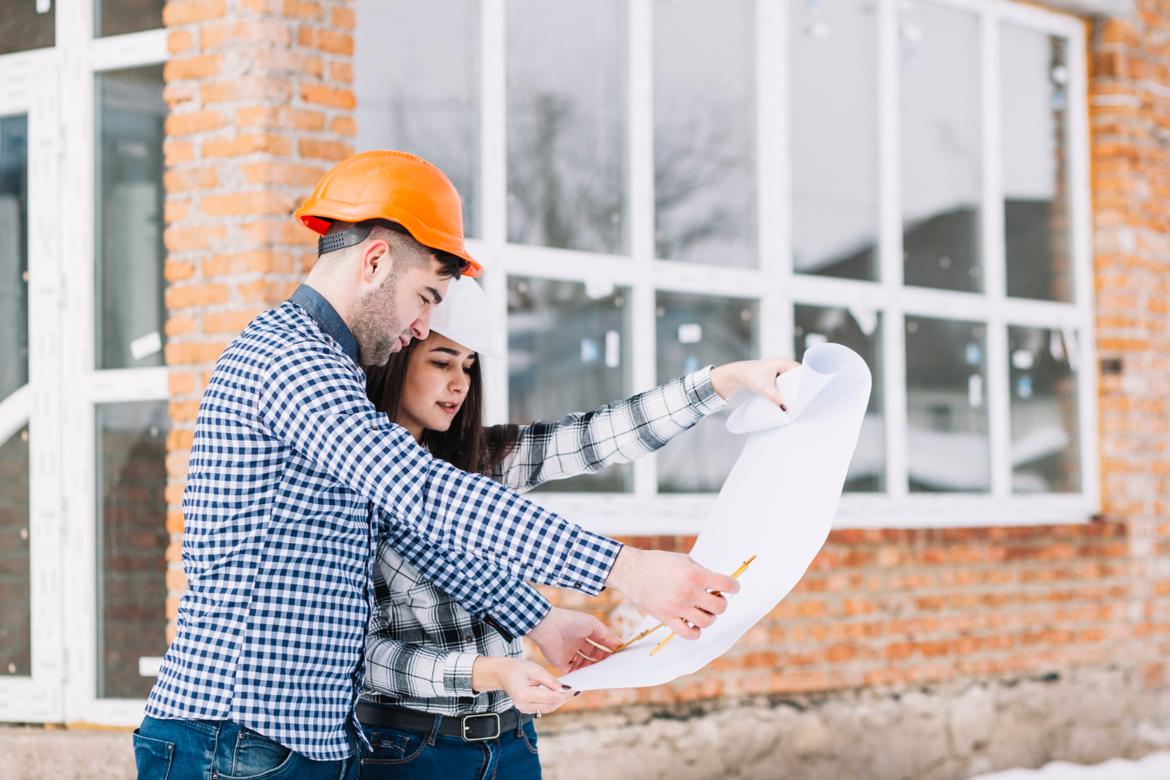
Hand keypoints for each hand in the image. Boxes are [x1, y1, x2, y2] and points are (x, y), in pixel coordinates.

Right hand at [471, 656, 574, 715]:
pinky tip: (560, 695)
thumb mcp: (534, 669)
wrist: (501, 673)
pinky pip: (544, 708)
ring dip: (560, 701)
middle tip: (576, 690)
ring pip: (548, 708)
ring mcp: (524, 709)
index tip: (575, 687)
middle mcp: (523, 705)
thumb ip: (549, 680)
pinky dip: (553, 702)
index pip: (550, 697)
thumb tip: (564, 688)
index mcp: (524, 695)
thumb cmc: (516, 668)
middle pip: (550, 705)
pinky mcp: (526, 710)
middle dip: (564, 698)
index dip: (564, 694)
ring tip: (570, 692)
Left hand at [527, 607, 618, 673]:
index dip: (610, 650)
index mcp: (585, 633)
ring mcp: (570, 654)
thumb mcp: (593, 625)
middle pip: (594, 656)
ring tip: (606, 673)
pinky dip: (583, 676)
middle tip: (615, 667)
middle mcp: (578, 644)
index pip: (601, 644)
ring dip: (595, 669)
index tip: (620, 657)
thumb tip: (620, 644)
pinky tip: (593, 678)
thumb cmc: (571, 621)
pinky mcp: (562, 664)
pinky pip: (575, 673)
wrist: (548, 627)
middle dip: (604, 661)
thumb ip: (607, 635)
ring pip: (586, 665)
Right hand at [604, 547, 737, 640]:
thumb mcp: (685, 560)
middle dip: (721, 603)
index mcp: (695, 575)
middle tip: (714, 599)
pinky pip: (689, 634)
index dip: (734, 587)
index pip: (727, 585)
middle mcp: (689, 592)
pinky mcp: (667, 619)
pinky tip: (693, 624)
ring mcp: (678, 608)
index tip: (732, 588)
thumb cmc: (659, 563)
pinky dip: (695, 632)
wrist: (633, 571)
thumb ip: (702, 572)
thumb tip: (717, 585)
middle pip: (720, 607)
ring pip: (707, 622)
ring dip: (709, 617)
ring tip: (702, 611)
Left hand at [710, 357, 799, 408]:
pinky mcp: (777, 375)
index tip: (806, 394)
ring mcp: (781, 369)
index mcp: (784, 362)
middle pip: (798, 377)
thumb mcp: (764, 388)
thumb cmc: (749, 376)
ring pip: (792, 380)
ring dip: (793, 390)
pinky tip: (788, 398)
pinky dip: (787, 389)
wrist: (738, 374)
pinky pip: (787, 382)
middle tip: (802, 400)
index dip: (805, 382)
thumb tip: (786, 408)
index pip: (801, 372)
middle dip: (799, 388)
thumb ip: (775, 397)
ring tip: (796, 401)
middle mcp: (784, 363)